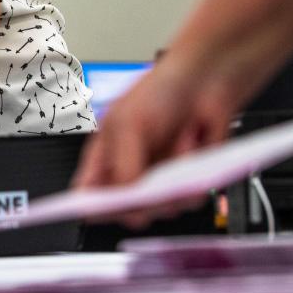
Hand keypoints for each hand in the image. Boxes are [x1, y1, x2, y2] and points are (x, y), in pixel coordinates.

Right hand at [71, 58, 238, 226]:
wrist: (204, 81)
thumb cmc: (160, 91)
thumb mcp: (128, 123)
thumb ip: (122, 163)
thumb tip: (126, 197)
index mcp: (105, 159)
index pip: (88, 194)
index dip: (91, 206)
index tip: (102, 209)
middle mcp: (130, 174)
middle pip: (127, 211)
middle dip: (143, 198)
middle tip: (151, 181)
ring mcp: (159, 182)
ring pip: (162, 209)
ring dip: (173, 178)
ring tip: (176, 141)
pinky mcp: (187, 184)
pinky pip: (190, 198)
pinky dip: (194, 170)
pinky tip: (191, 142)